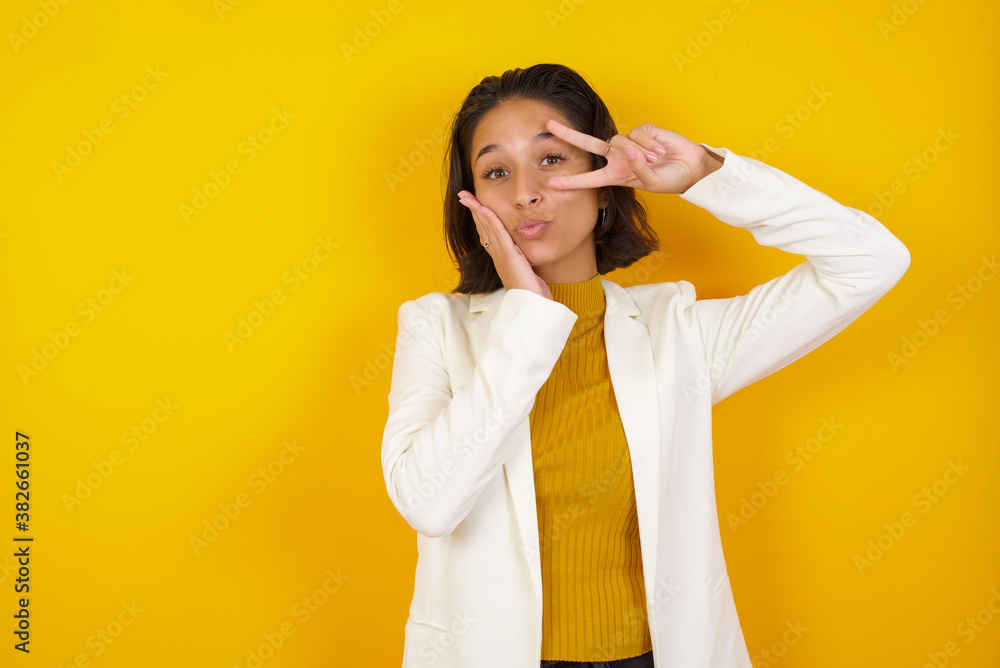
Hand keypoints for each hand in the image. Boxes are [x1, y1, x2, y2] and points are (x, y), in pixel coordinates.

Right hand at [457, 190, 552, 299]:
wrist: (533, 307)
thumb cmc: (531, 294)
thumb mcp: (526, 273)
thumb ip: (521, 262)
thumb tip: (521, 256)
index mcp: (501, 259)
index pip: (487, 234)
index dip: (479, 219)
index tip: (473, 206)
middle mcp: (498, 256)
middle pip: (482, 228)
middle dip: (473, 210)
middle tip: (463, 195)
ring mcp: (502, 256)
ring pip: (487, 228)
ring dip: (476, 210)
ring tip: (466, 197)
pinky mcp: (510, 257)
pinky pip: (498, 234)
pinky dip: (490, 220)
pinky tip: (483, 209)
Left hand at [544, 120, 721, 194]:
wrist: (691, 168)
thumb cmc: (670, 180)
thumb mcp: (651, 183)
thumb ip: (637, 169)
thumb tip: (629, 149)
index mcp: (616, 175)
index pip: (589, 178)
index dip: (571, 182)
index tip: (552, 185)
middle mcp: (618, 157)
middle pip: (588, 144)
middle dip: (568, 134)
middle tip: (548, 126)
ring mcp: (629, 143)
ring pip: (620, 141)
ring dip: (639, 154)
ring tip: (656, 161)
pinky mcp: (643, 130)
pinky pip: (637, 135)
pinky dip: (649, 144)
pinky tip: (660, 151)